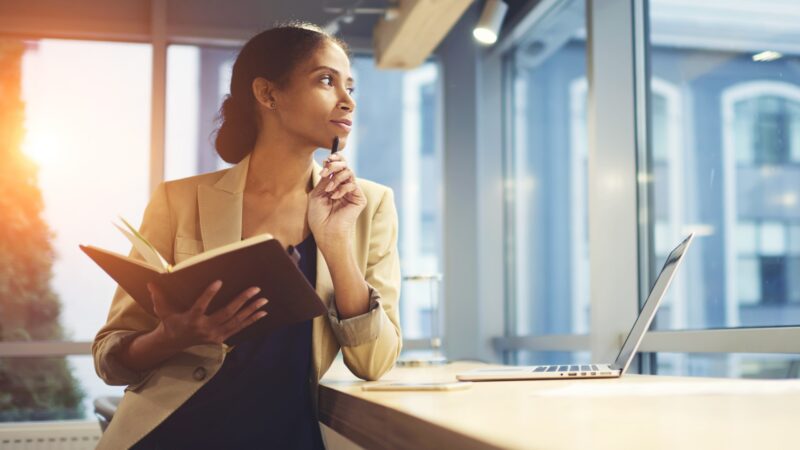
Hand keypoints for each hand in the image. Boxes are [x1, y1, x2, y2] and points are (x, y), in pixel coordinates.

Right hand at [147, 280, 268, 349]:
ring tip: (263, 300)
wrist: (174, 342)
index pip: (201, 306)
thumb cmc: (170, 321)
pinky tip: (263, 313)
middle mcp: (205, 328)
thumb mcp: (162, 310)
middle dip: (242, 301)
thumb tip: (151, 282)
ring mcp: (215, 334)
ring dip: (251, 310)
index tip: (219, 281)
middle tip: (255, 289)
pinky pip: (239, 328)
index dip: (209, 294)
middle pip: (226, 314)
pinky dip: (252, 320)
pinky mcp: (221, 337)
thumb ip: (158, 296)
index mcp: (191, 319)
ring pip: (236, 321)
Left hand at [308, 152, 366, 247]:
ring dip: (337, 177)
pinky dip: (342, 188)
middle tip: (326, 170)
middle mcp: (344, 187)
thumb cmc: (319, 218)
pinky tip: (334, 197)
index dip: (335, 159)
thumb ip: (324, 180)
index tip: (327, 158)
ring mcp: (352, 192)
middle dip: (335, 165)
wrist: (326, 233)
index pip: (338, 166)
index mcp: (334, 185)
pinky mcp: (359, 199)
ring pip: (349, 172)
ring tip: (328, 189)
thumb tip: (329, 163)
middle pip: (345, 166)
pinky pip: (353, 185)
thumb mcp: (317, 195)